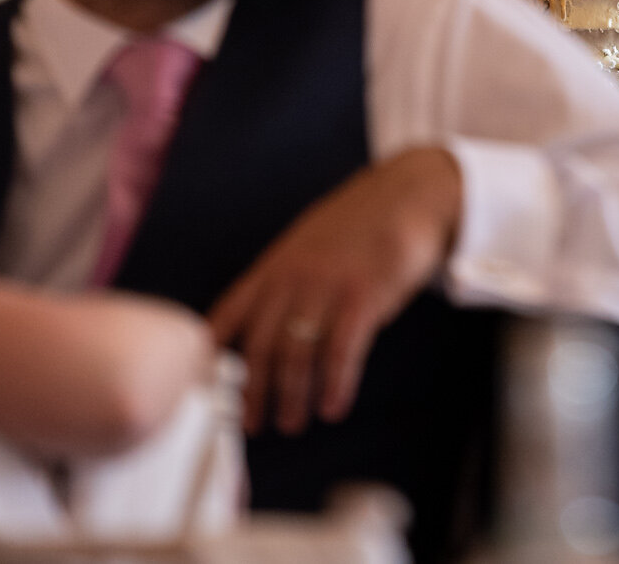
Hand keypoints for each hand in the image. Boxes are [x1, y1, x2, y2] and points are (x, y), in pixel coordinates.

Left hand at [209, 146, 462, 434]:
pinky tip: (334, 406)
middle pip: (259, 345)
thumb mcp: (309, 241)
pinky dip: (335, 384)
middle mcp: (294, 277)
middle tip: (255, 425)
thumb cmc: (363, 223)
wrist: (411, 192)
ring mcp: (327, 286)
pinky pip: (341, 351)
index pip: (229, 314)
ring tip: (294, 423)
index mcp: (275, 265)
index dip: (213, 355)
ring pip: (296, 354)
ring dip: (292, 396)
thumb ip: (285, 277)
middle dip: (254, 392)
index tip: (206, 389)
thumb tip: (265, 320)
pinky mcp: (363, 296)